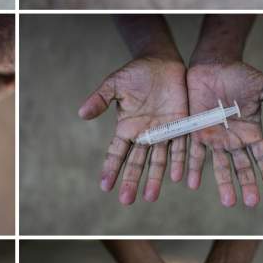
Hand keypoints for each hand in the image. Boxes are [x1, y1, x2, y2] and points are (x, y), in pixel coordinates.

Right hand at [78, 56, 188, 202]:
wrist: (162, 62)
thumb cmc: (135, 73)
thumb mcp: (115, 84)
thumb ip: (100, 99)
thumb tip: (81, 114)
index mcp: (127, 128)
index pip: (117, 153)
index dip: (111, 169)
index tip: (105, 186)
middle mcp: (145, 134)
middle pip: (137, 163)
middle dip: (131, 181)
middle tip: (126, 200)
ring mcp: (164, 132)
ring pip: (159, 161)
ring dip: (155, 179)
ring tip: (150, 197)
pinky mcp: (182, 125)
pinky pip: (180, 147)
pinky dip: (179, 162)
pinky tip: (178, 177)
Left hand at [185, 60, 262, 206]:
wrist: (214, 65)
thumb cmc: (240, 74)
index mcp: (251, 131)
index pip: (262, 155)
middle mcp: (234, 139)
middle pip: (243, 167)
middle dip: (248, 184)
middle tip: (252, 202)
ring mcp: (215, 138)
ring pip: (220, 166)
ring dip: (224, 184)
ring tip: (229, 202)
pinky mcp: (197, 132)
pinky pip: (195, 153)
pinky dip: (194, 168)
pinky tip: (192, 183)